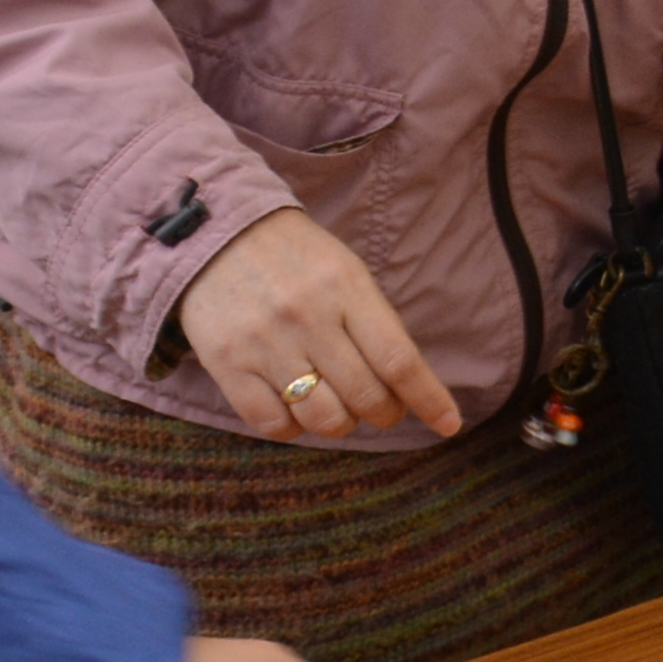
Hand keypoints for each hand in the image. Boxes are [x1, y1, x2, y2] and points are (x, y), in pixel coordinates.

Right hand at [171, 205, 449, 440]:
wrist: (214, 234)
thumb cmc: (293, 257)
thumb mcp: (344, 271)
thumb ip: (374, 323)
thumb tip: (407, 385)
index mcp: (346, 289)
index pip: (399, 360)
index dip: (429, 399)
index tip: (448, 424)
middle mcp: (308, 318)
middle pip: (366, 396)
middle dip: (385, 413)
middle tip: (381, 408)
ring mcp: (266, 344)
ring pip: (324, 418)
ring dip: (341, 424)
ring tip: (337, 407)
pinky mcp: (228, 365)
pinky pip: (274, 424)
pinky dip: (294, 428)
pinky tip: (296, 408)